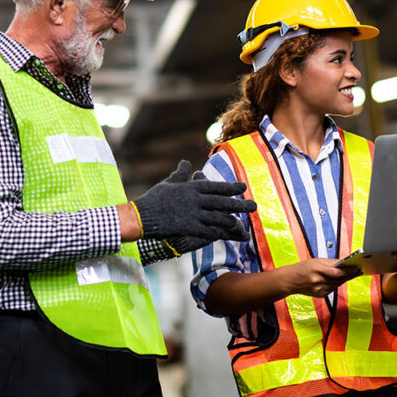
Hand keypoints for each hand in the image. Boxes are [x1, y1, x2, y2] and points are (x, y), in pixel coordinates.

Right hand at [134, 160, 255, 242]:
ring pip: (218, 217)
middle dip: (239, 204)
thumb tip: (186, 162)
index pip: (216, 186)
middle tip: (254, 206)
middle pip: (222, 202)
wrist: (142, 215)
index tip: (243, 187)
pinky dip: (216, 232)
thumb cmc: (155, 198)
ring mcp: (193, 214)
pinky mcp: (188, 227)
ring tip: (243, 224)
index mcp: (192, 187)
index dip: (231, 187)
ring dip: (232, 220)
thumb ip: (181, 173)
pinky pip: (207, 230)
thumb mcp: (169, 183)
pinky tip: (224, 235)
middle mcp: (195, 199)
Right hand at [281, 258, 360, 298]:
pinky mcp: (320, 295)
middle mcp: (317, 281)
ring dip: (344, 280)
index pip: (337, 272)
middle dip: (349, 275)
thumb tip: (344, 262)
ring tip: (351, 274)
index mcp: (316, 269)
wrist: (290, 280)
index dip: (348, 271)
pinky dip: (336, 284)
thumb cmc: (302, 268)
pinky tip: (337, 280)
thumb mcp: (316, 261)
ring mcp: (319, 289)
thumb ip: (331, 263)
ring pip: (337, 285)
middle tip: (358, 270)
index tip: (357, 268)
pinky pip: (332, 289)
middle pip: (339, 279)